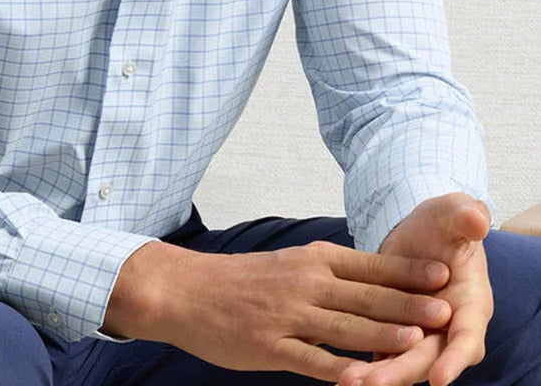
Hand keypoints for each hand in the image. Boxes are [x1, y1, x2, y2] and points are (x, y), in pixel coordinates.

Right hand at [103, 236, 452, 381]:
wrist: (188, 290)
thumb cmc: (243, 280)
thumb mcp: (289, 263)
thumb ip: (327, 272)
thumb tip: (372, 278)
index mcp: (312, 260)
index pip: (370, 265)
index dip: (408, 271)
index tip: (444, 273)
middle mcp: (304, 283)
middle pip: (365, 296)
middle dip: (408, 304)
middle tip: (446, 309)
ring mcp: (288, 315)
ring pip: (344, 328)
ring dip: (383, 336)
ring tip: (419, 342)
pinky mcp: (270, 345)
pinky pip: (311, 360)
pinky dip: (340, 370)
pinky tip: (364, 380)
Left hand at [338, 193, 492, 385]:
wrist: (420, 232)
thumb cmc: (443, 224)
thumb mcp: (453, 213)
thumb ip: (465, 217)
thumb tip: (477, 219)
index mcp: (470, 304)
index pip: (466, 338)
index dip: (454, 358)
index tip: (438, 377)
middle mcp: (449, 328)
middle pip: (429, 359)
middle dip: (401, 371)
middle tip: (372, 382)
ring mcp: (423, 334)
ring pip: (402, 361)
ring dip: (377, 374)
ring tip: (346, 381)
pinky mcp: (397, 333)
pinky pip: (382, 353)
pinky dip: (364, 365)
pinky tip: (338, 374)